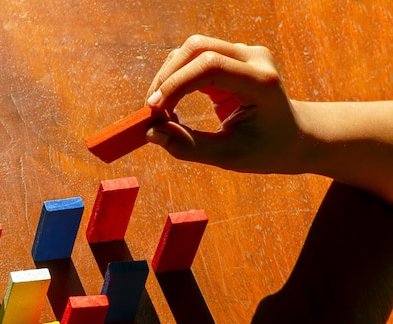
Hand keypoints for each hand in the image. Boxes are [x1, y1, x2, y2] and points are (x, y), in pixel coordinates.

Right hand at [145, 35, 313, 173]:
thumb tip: (151, 134)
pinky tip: (170, 102)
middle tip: (152, 109)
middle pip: (197, 48)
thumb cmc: (265, 149)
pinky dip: (176, 77)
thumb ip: (189, 146)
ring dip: (169, 75)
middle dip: (168, 76)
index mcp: (261, 81)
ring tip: (160, 108)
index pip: (211, 66)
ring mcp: (243, 54)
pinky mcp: (231, 57)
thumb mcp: (228, 155)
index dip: (177, 83)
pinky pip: (194, 58)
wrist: (293, 137)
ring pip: (192, 48)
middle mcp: (254, 58)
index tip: (155, 109)